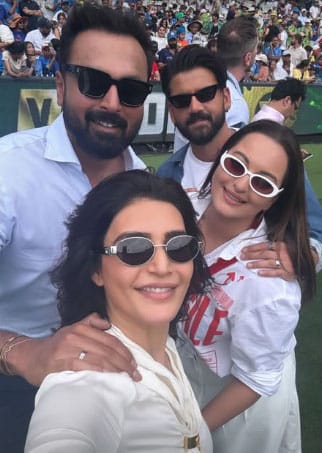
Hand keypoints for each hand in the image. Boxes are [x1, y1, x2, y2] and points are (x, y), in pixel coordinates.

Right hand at [10, 313, 140, 385]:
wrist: (31, 357)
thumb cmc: (55, 346)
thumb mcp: (71, 329)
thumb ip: (89, 323)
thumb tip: (107, 324)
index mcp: (82, 328)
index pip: (110, 340)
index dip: (124, 352)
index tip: (134, 363)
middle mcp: (77, 335)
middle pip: (108, 349)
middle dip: (124, 363)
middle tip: (135, 374)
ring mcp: (70, 348)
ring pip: (100, 358)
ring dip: (117, 369)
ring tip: (127, 378)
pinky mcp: (63, 362)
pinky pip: (87, 367)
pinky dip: (101, 373)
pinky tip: (110, 379)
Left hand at [240, 240, 294, 279]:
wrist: (305, 262)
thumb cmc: (289, 254)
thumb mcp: (282, 247)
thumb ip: (271, 247)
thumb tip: (253, 248)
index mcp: (280, 245)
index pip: (264, 245)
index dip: (253, 248)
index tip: (243, 250)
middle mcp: (282, 253)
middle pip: (264, 254)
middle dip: (251, 255)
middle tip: (242, 257)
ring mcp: (285, 263)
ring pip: (268, 262)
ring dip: (257, 264)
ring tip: (247, 265)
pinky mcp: (287, 272)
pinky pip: (276, 272)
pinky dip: (267, 273)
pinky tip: (259, 273)